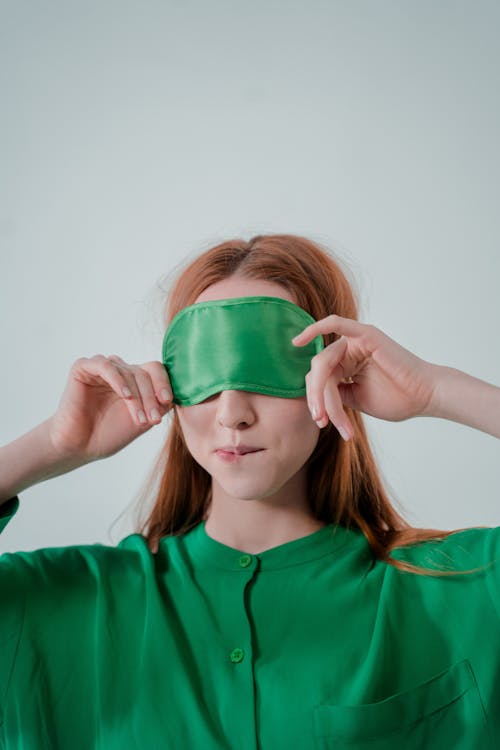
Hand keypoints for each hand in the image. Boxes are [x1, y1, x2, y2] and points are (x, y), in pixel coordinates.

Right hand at [48, 355, 173, 461]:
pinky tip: (125, 396)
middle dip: (151, 397)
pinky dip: (118, 380)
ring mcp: (102, 368)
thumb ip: (159, 404)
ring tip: (139, 418)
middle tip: (153, 419)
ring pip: (129, 371)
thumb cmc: (109, 434)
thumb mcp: (143, 420)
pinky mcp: (83, 368)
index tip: (168, 401)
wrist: (80, 447)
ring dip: (138, 396)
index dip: (164, 383)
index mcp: (134, 380)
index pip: (155, 370)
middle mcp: (119, 371)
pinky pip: (106, 366)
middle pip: (145, 372)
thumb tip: (176, 392)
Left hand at [292, 315, 438, 439]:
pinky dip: (315, 328)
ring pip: (323, 364)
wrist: (424, 397)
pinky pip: (335, 324)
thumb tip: (313, 394)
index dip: (317, 401)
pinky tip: (299, 341)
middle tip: (322, 422)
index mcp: (347, 363)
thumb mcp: (356, 400)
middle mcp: (349, 350)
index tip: (323, 424)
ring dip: (321, 392)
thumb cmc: (397, 399)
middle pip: (318, 372)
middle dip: (317, 399)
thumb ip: (335, 392)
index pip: (320, 379)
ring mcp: (357, 341)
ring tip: (329, 417)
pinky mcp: (365, 335)